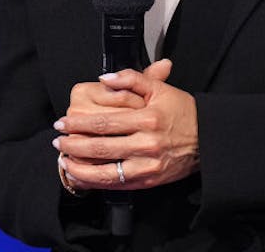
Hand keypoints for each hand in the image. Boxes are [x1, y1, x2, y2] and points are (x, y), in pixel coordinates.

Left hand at [54, 60, 199, 190]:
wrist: (207, 139)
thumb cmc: (183, 112)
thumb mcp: (160, 88)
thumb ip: (131, 78)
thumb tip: (104, 78)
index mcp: (147, 119)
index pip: (104, 122)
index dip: (79, 123)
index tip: (63, 122)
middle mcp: (146, 144)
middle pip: (100, 147)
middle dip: (74, 145)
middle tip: (58, 141)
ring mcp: (147, 166)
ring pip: (106, 172)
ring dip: (80, 168)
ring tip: (64, 161)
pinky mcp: (149, 180)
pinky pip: (117, 185)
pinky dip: (96, 182)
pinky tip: (83, 176)